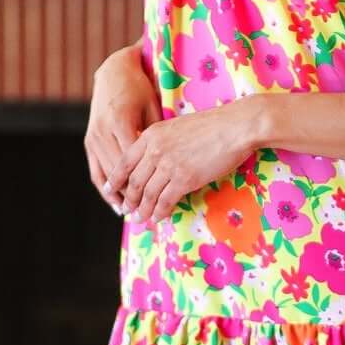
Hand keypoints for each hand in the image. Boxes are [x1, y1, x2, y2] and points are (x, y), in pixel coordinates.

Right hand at [84, 43, 162, 212]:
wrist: (114, 74)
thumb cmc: (141, 90)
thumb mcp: (154, 109)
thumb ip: (158, 136)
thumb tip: (171, 164)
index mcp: (121, 122)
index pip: (134, 162)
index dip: (145, 183)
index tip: (159, 199)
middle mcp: (103, 131)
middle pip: (119, 172)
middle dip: (132, 195)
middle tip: (145, 214)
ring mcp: (94, 137)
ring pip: (106, 174)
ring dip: (118, 196)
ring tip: (131, 214)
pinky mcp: (89, 141)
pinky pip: (96, 170)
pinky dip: (106, 189)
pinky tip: (115, 203)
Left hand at [105, 98, 260, 224]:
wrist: (234, 127)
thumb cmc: (212, 125)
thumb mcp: (178, 127)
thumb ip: (163, 142)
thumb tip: (157, 161)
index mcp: (152, 135)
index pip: (125, 160)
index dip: (115, 178)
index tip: (110, 188)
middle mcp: (155, 150)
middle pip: (134, 180)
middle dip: (128, 199)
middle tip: (126, 210)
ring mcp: (169, 165)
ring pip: (148, 194)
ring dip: (142, 210)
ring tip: (140, 219)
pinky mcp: (184, 179)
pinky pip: (165, 200)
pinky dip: (159, 212)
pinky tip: (158, 218)